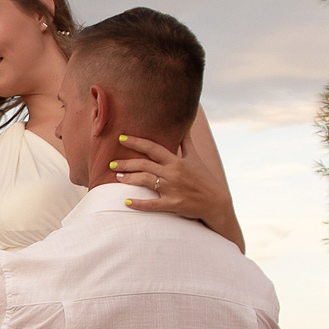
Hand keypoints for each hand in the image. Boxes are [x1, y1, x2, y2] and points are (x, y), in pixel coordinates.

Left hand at [111, 134, 240, 247]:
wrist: (216, 202)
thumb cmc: (204, 178)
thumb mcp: (196, 157)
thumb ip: (186, 142)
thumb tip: (186, 124)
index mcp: (176, 161)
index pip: (153, 148)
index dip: (136, 142)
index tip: (121, 138)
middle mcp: (173, 173)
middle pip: (144, 164)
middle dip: (126, 163)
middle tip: (111, 163)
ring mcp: (172, 189)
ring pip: (145, 181)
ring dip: (129, 178)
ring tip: (117, 177)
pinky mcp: (173, 204)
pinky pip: (152, 204)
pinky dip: (139, 203)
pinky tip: (126, 202)